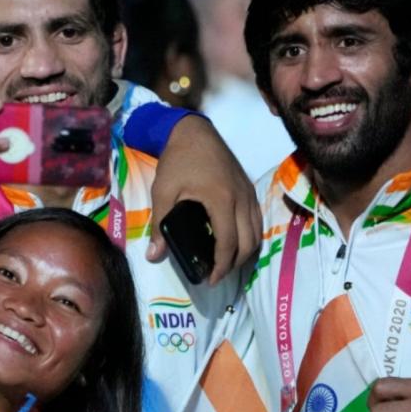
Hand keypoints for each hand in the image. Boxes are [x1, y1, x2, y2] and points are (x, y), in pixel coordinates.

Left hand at [147, 115, 260, 284]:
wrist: (194, 132)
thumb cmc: (178, 160)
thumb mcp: (163, 191)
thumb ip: (160, 224)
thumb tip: (153, 256)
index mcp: (222, 200)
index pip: (229, 243)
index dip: (221, 266)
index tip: (209, 280)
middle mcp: (242, 199)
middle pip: (249, 243)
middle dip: (235, 264)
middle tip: (216, 275)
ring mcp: (248, 193)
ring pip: (257, 232)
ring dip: (245, 252)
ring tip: (225, 262)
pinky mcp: (249, 188)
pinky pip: (257, 220)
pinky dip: (250, 236)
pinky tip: (234, 241)